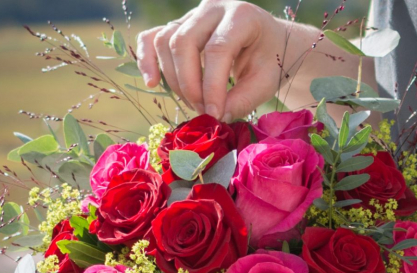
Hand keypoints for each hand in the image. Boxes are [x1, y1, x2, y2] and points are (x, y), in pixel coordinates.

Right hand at [136, 0, 296, 121]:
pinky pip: (152, 38)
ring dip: (174, 80)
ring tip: (193, 102)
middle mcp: (212, 8)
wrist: (268, 44)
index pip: (217, 50)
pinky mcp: (179, 27)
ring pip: (166, 41)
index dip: (212, 87)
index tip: (214, 115)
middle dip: (190, 84)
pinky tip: (152, 83)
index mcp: (241, 16)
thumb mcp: (265, 83)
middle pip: (184, 42)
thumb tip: (215, 118)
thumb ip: (242, 100)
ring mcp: (192, 15)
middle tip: (203, 111)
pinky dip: (147, 60)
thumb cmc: (268, 62)